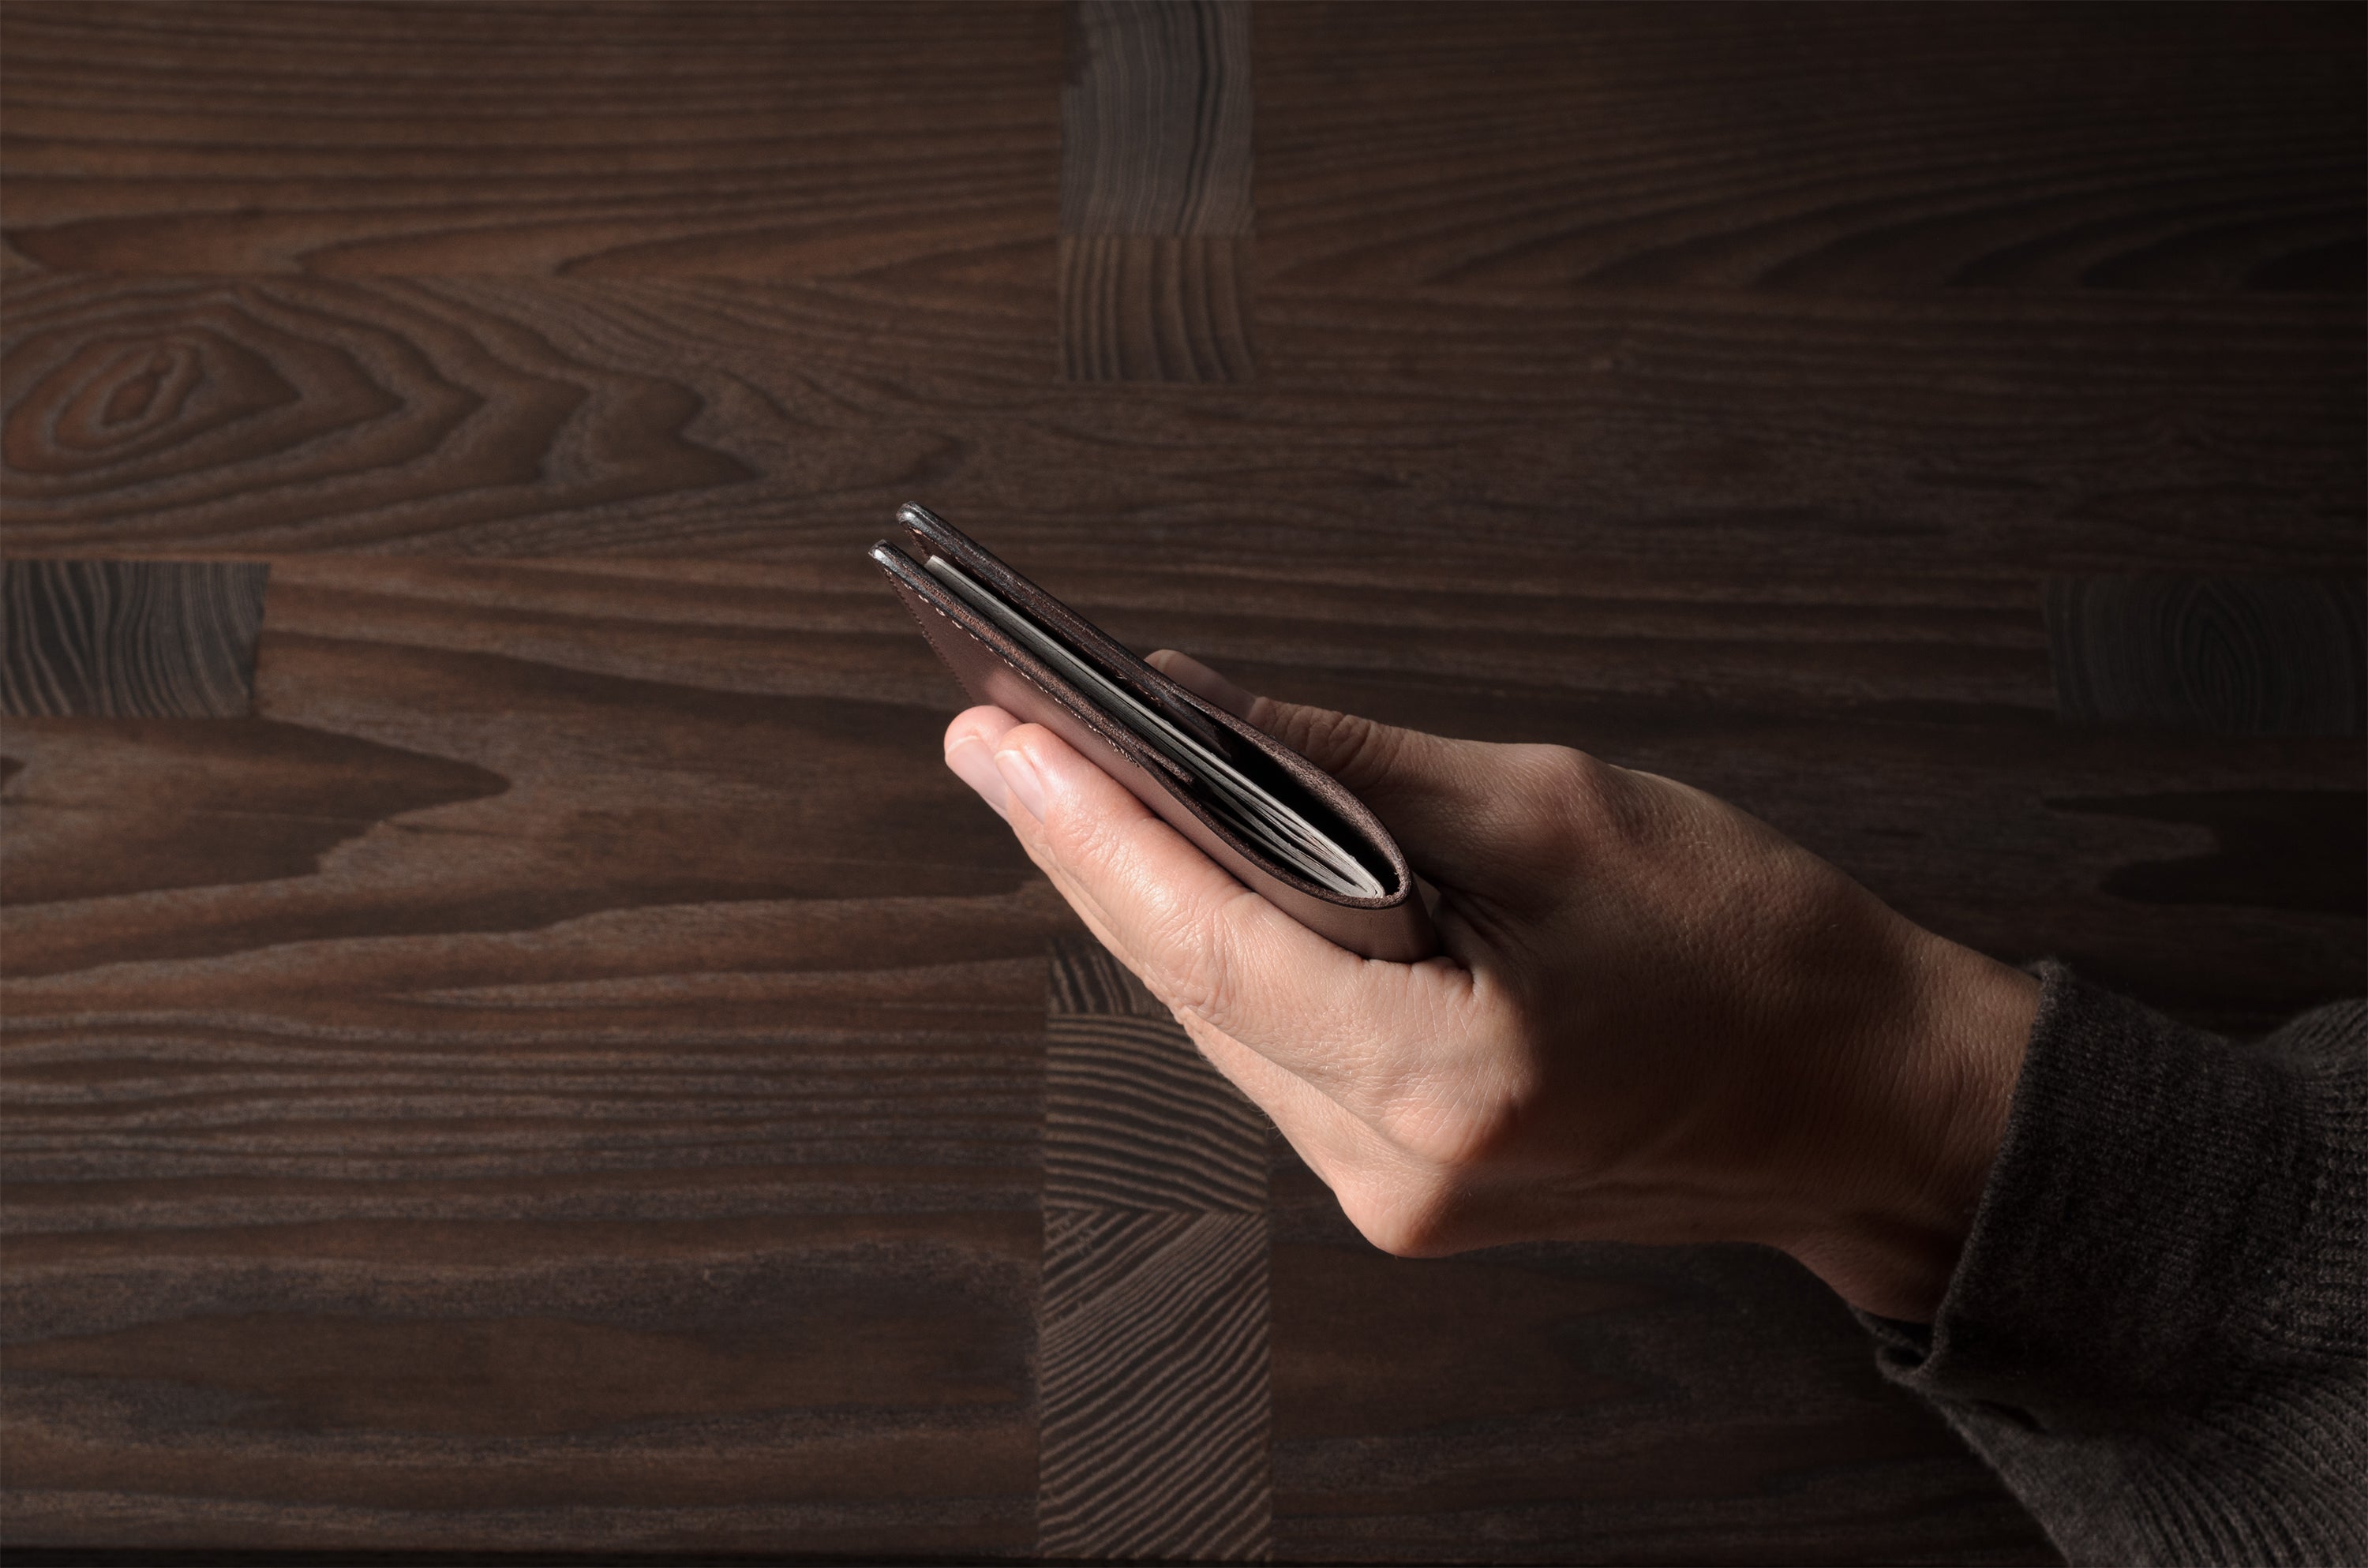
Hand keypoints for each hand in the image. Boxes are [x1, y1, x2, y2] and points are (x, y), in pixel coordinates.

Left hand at [943, 651, 2038, 1320]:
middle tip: (1003, 735)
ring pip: (1222, 1023)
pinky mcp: (1407, 1189)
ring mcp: (1396, 1196)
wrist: (1869, 1097)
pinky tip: (1193, 875)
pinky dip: (1232, 959)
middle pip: (1192, 989)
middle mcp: (1397, 1165)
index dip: (1089, 832)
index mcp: (1449, 1076)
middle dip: (1093, 853)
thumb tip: (1192, 708)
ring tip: (1070, 784)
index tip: (998, 734)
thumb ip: (1349, 768)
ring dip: (1155, 905)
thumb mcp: (1551, 810)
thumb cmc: (1755, 946)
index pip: (1209, 945)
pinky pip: (1277, 1055)